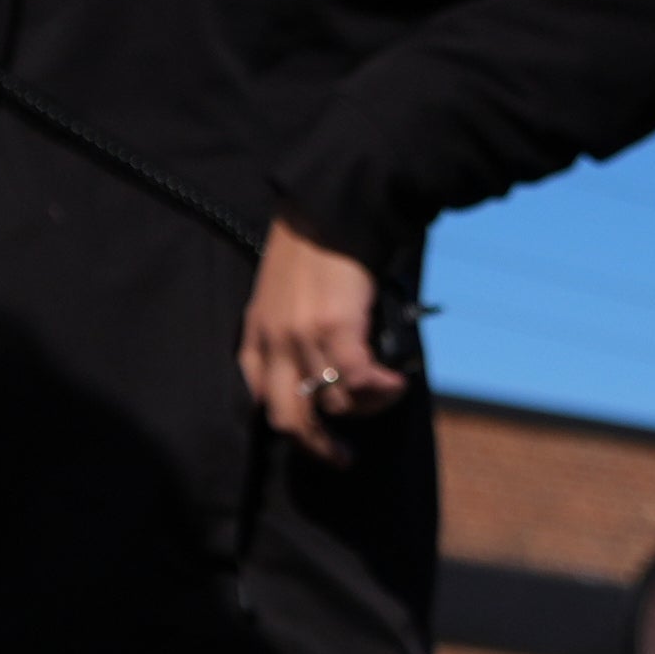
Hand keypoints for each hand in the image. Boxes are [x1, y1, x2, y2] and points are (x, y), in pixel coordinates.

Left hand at [241, 220, 405, 462]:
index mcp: (257, 330)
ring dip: (365, 409)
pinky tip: (397, 384)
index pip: (260, 394)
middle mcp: (274, 340)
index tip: (313, 432)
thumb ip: (300, 319)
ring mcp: (302, 336)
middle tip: (343, 458)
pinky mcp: (335, 327)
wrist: (339, 195)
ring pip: (332, 403)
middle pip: (288, 417)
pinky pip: (358, 380)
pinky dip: (381, 391)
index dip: (289, 419)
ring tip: (387, 396)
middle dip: (317, 445)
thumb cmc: (324, 235)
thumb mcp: (291, 283)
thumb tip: (338, 349)